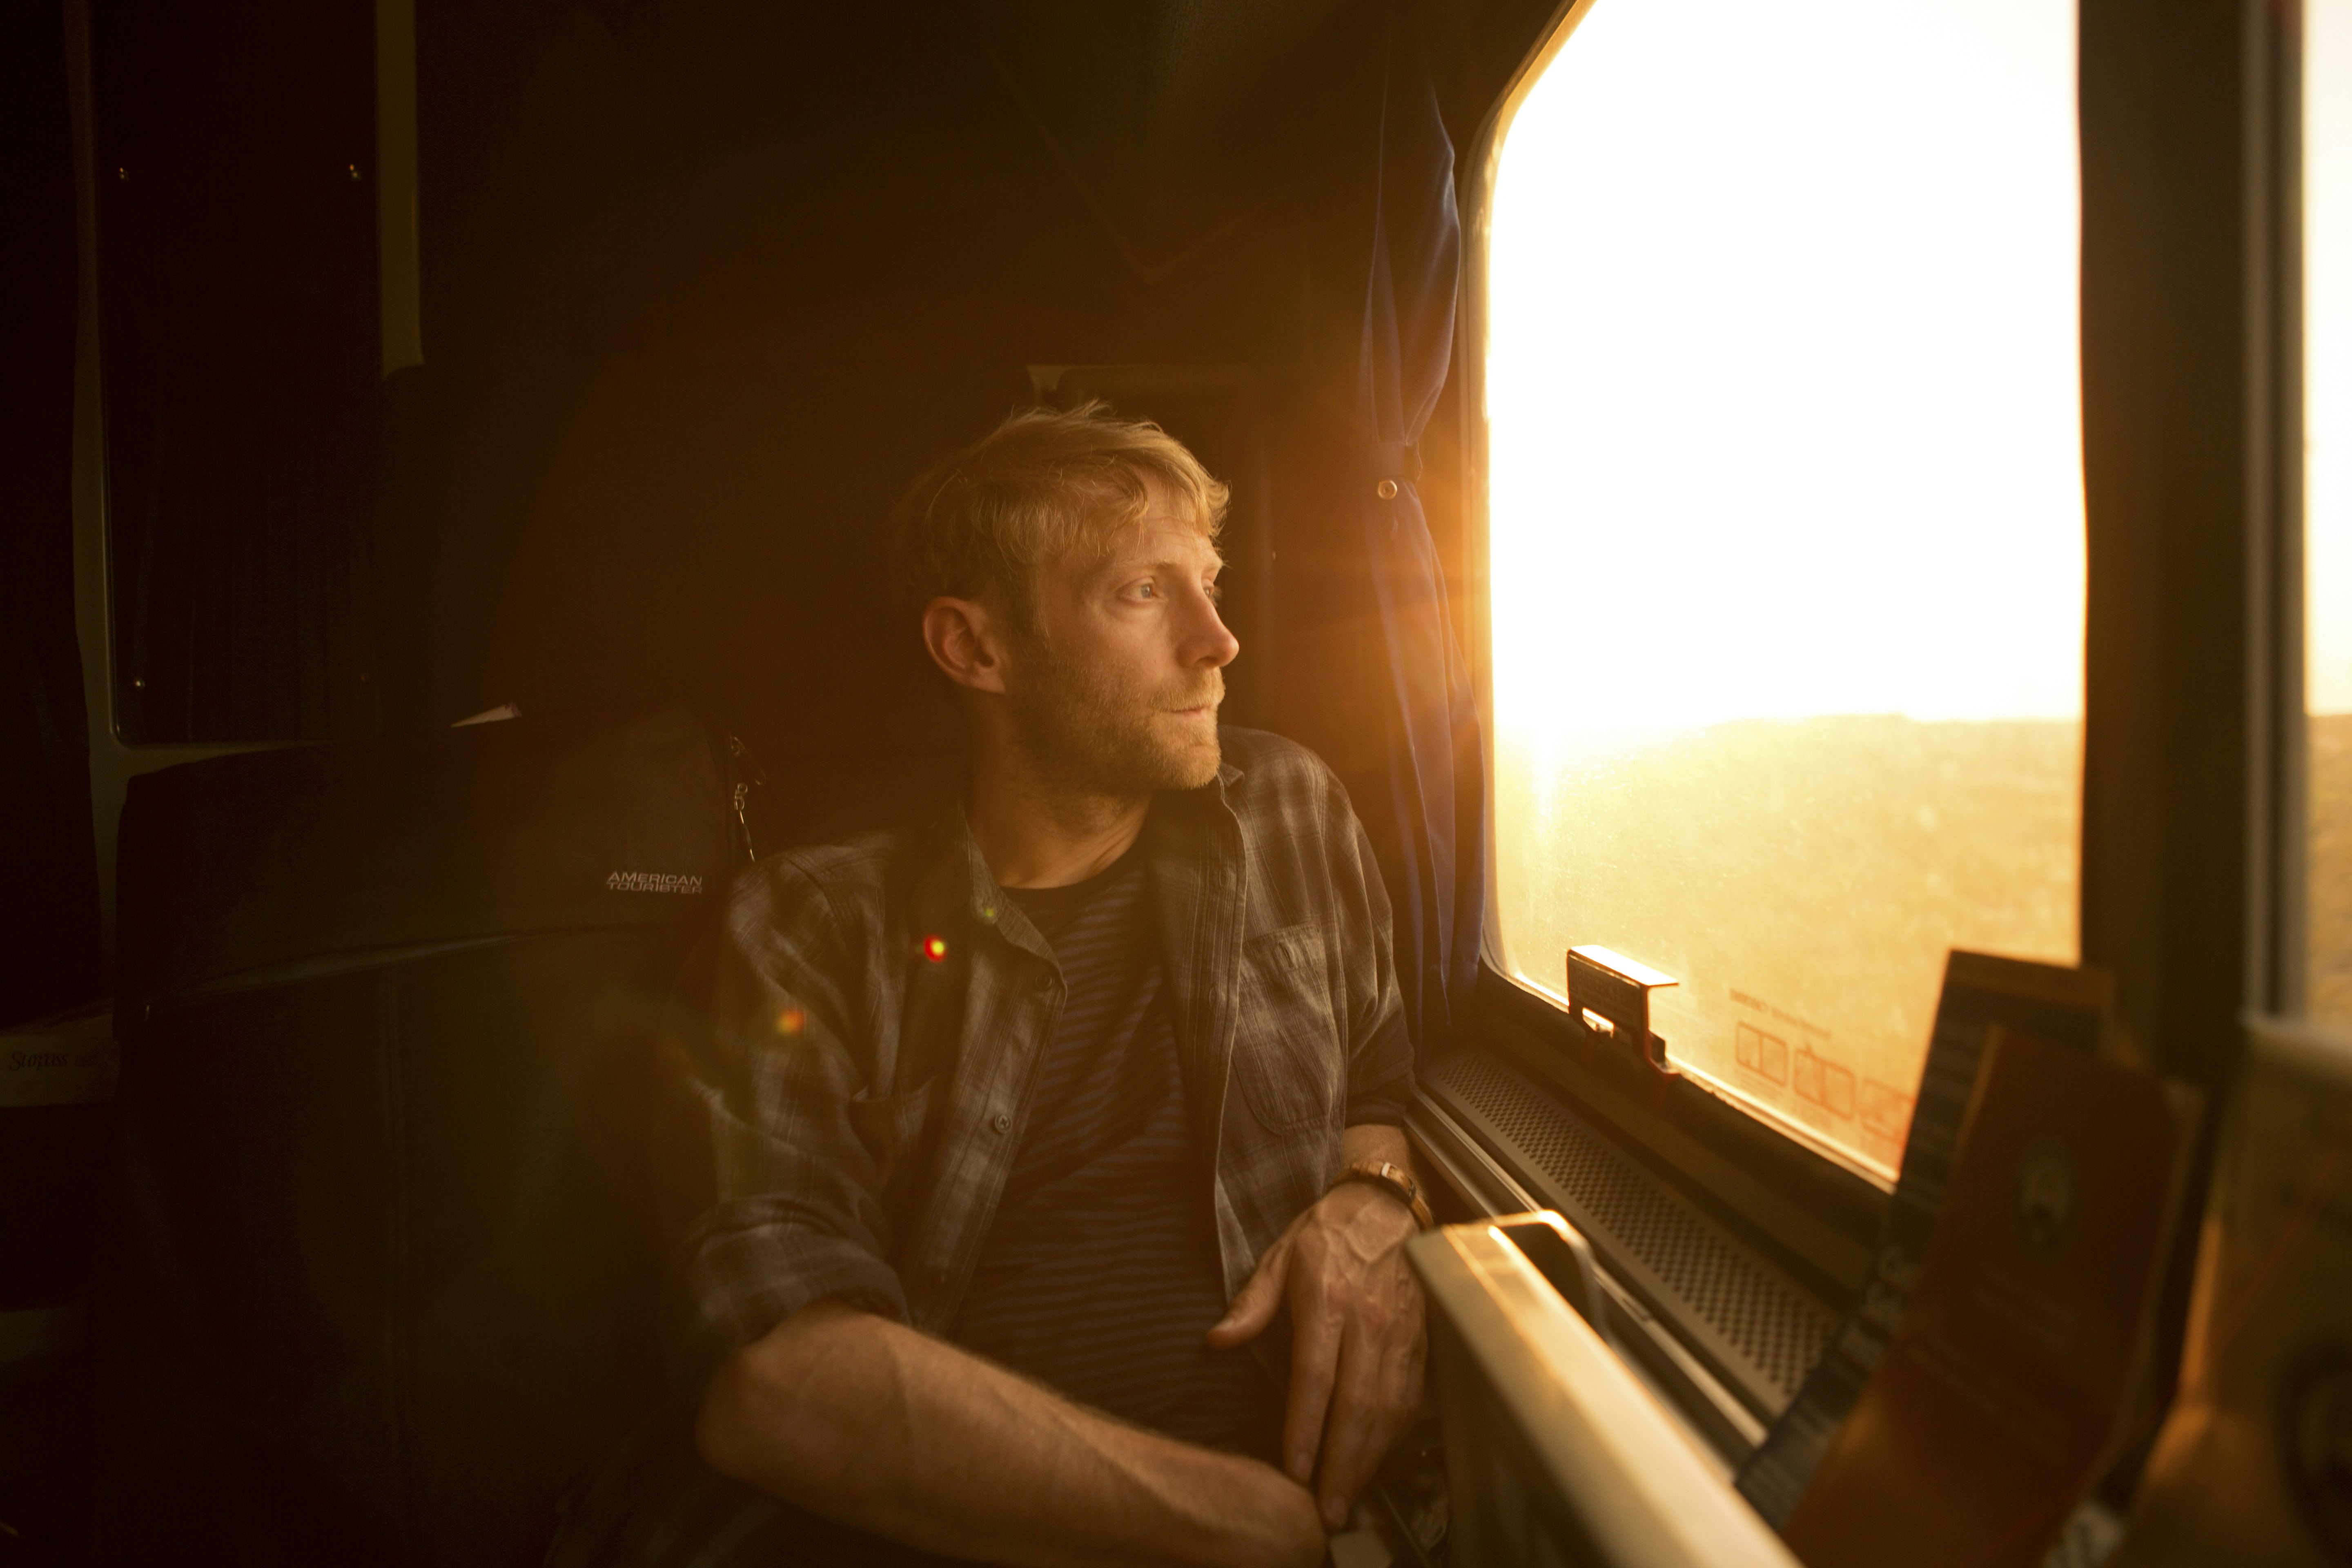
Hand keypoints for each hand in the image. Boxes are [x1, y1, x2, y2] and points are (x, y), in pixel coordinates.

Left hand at [1207, 1180, 1426, 1530]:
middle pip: (1357, 1406)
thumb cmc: (1329, 1233)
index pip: (1316, 1378)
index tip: (1296, 1469)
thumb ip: (1250, 1305)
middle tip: (1327, 1509)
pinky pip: (1410, 1399)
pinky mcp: (1420, 1342)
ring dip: (1369, 1460)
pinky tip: (1378, 1461)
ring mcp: (1400, 1335)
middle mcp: (1369, 1323)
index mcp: (1328, 1301)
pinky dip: (1394, 1437)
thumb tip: (1217, 1341)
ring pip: (1388, 1410)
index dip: (1306, 1427)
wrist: (1387, 1205)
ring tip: (1349, 1498)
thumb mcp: (1279, 1257)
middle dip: (1342, 1464)